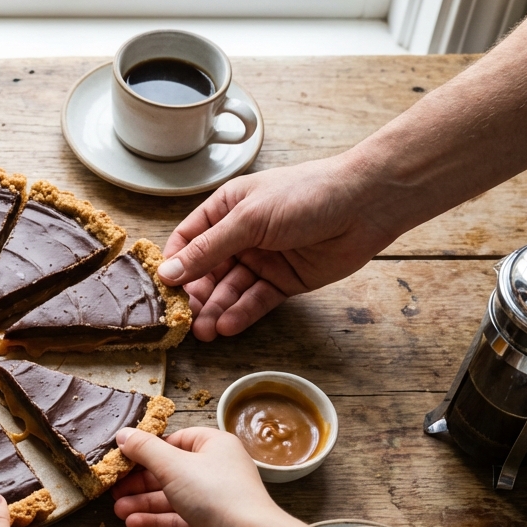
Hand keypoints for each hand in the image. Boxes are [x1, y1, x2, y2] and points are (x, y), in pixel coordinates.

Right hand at [112, 426, 289, 526]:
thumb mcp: (173, 465)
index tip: (122, 458)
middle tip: (114, 489)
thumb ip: (145, 449)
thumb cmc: (217, 494)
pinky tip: (134, 524)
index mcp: (213, 446)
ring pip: (171, 498)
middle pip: (169, 471)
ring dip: (143, 503)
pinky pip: (178, 520)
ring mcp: (213, 500)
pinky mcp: (210, 526)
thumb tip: (123, 435)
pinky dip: (156, 521)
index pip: (175, 441)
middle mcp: (215, 470)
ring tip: (118, 510)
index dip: (147, 449)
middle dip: (139, 482)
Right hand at [157, 156, 401, 340]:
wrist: (364, 205)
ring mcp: (262, 259)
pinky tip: (228, 325)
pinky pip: (255, 300)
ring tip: (204, 331)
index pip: (188, 240)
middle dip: (194, 296)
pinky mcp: (284, 281)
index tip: (161, 290)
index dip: (174, 265)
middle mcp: (240, 235)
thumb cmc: (306, 195)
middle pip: (206, 272)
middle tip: (184, 320)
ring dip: (215, 310)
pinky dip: (241, 313)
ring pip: (229, 290)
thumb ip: (209, 249)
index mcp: (226, 209)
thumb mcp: (249, 219)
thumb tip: (169, 273)